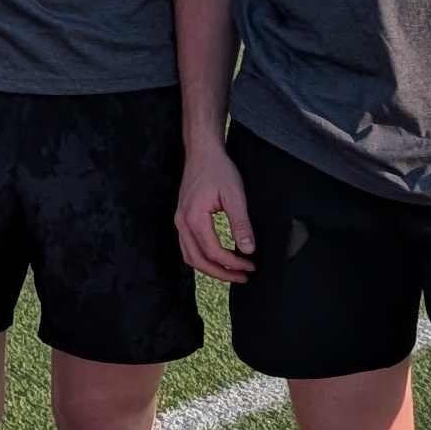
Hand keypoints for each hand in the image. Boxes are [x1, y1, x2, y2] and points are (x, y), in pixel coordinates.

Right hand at [177, 132, 255, 284]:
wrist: (202, 152)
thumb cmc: (219, 170)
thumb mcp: (235, 194)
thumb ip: (241, 223)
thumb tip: (248, 249)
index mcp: (193, 218)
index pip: (213, 252)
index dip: (233, 263)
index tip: (251, 265)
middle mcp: (181, 223)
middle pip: (197, 260)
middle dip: (221, 273)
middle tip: (243, 277)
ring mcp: (179, 221)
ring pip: (190, 256)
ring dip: (210, 268)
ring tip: (231, 272)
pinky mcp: (182, 219)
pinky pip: (188, 247)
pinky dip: (202, 258)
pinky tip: (218, 258)